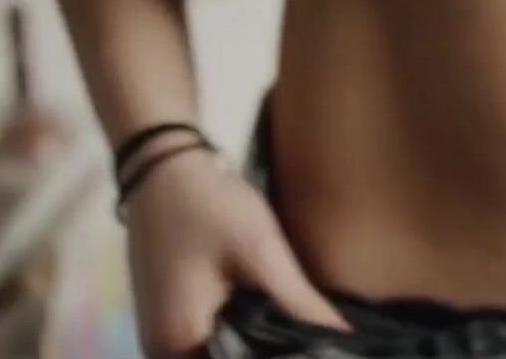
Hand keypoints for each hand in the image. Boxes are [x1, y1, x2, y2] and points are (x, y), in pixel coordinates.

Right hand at [125, 150, 349, 358]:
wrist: (163, 166)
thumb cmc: (209, 206)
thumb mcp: (260, 251)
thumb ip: (300, 303)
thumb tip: (346, 338)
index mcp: (176, 343)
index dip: (282, 358)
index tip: (317, 349)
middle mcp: (161, 351)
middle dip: (269, 352)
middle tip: (315, 340)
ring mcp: (159, 336)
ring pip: (219, 354)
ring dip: (254, 346)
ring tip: (300, 332)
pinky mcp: (168, 318)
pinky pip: (208, 342)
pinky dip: (238, 333)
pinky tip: (272, 319)